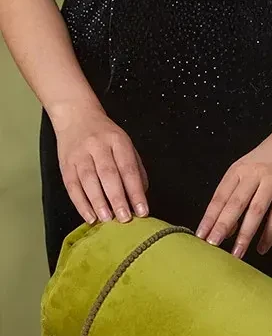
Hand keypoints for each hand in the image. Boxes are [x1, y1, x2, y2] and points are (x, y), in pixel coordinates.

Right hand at [52, 104, 148, 223]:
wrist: (76, 115)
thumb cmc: (105, 136)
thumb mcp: (125, 146)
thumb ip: (135, 171)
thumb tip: (139, 199)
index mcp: (118, 141)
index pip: (128, 169)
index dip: (135, 192)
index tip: (142, 211)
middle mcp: (98, 146)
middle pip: (108, 174)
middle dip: (117, 198)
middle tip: (124, 218)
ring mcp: (79, 154)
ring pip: (88, 180)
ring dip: (98, 202)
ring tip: (107, 219)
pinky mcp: (65, 163)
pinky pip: (72, 185)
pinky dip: (80, 203)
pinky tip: (89, 216)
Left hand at [196, 122, 271, 256]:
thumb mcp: (249, 168)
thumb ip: (237, 194)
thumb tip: (226, 226)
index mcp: (238, 170)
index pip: (220, 197)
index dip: (209, 217)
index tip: (199, 235)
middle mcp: (253, 174)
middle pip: (234, 204)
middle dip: (221, 226)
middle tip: (211, 246)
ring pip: (255, 211)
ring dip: (245, 234)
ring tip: (236, 254)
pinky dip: (270, 233)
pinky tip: (262, 248)